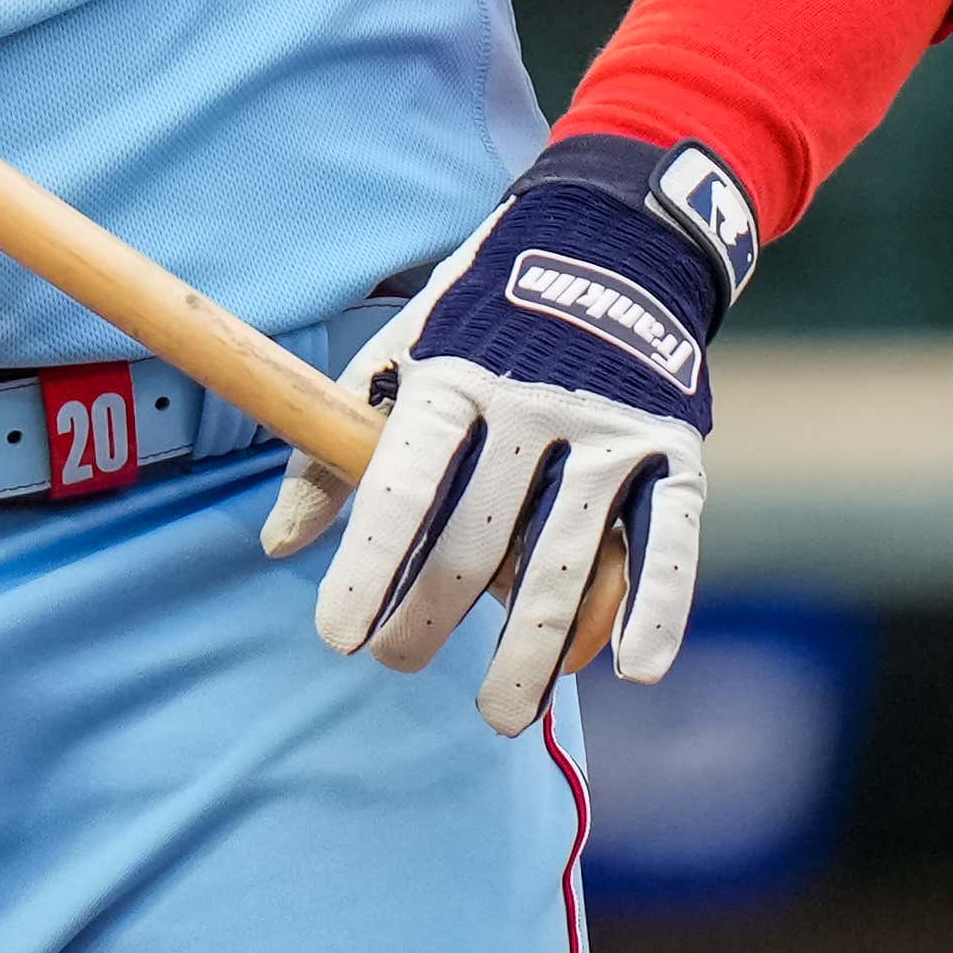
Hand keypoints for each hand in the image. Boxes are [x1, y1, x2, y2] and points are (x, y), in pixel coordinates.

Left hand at [261, 132, 759, 734]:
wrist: (613, 237)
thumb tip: (277, 547)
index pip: (404, 487)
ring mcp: (609, 426)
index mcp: (454, 374)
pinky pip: (667, 541)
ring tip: (500, 715)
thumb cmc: (480, 314)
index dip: (370, 568)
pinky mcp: (675, 446)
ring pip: (565, 561)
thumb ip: (338, 448)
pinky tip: (630, 670)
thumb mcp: (400, 353)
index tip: (341, 640)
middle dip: (431, 619)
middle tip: (399, 661)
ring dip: (532, 652)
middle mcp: (533, 401)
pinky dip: (656, 609)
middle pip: (476, 541)